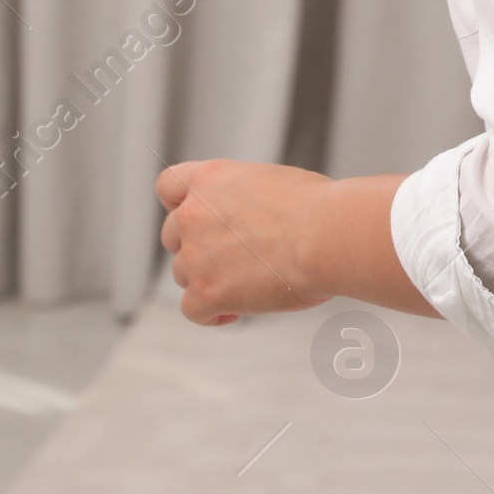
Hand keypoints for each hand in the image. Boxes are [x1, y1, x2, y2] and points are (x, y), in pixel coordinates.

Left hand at [157, 158, 332, 325]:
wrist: (325, 235)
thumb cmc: (315, 207)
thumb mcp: (269, 182)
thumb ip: (241, 199)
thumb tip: (246, 221)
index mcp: (211, 178)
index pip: (169, 186)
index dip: (179, 204)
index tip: (197, 218)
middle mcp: (194, 214)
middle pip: (172, 235)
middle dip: (196, 246)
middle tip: (229, 256)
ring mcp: (196, 255)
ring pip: (182, 274)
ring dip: (207, 279)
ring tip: (245, 283)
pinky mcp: (205, 293)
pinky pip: (193, 310)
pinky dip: (212, 314)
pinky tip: (237, 310)